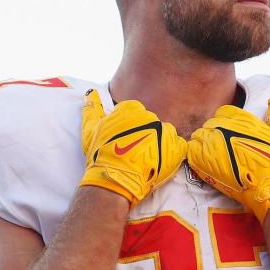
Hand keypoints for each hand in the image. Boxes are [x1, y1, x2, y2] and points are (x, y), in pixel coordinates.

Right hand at [80, 90, 186, 206]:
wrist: (115, 177)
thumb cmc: (100, 154)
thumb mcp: (90, 129)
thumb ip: (92, 108)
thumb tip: (90, 92)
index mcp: (132, 109)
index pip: (135, 112)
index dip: (130, 127)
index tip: (125, 139)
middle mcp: (150, 116)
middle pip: (150, 123)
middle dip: (144, 136)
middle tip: (134, 152)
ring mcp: (165, 131)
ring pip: (165, 133)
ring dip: (159, 143)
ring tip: (148, 159)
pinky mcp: (176, 147)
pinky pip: (179, 146)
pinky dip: (173, 153)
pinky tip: (162, 162)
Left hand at [188, 96, 269, 221]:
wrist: (268, 187)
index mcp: (240, 118)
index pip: (223, 112)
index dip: (226, 124)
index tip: (230, 136)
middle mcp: (223, 126)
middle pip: (210, 124)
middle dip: (215, 135)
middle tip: (224, 150)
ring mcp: (211, 141)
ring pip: (199, 136)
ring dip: (204, 145)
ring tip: (215, 159)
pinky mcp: (202, 158)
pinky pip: (191, 150)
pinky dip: (196, 156)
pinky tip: (206, 165)